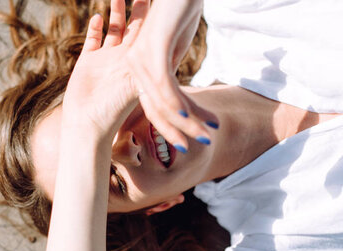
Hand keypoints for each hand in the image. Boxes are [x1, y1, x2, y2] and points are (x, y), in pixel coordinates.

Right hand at [61, 0, 148, 140]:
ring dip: (116, 12)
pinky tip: (98, 15)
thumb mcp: (138, 85)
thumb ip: (152, 70)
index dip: (155, 18)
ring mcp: (106, 61)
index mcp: (139, 65)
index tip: (159, 3)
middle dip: (139, 9)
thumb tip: (171, 54)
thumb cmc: (114, 110)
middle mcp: (125, 61)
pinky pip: (93, 40)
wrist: (88, 124)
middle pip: (135, 29)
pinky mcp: (88, 62)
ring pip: (114, 30)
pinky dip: (96, 28)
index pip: (151, 35)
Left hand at [126, 0, 218, 151]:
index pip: (155, 107)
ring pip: (163, 101)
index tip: (190, 142)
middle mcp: (136, 67)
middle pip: (157, 109)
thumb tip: (176, 90)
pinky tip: (185, 116)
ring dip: (187, 120)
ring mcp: (143, 59)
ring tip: (206, 134)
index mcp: (141, 69)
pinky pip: (164, 83)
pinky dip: (176, 101)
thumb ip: (171, 69)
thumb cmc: (178, 11)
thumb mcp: (174, 46)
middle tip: (198, 146)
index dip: (172, 128)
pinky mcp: (154, 49)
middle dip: (179, 131)